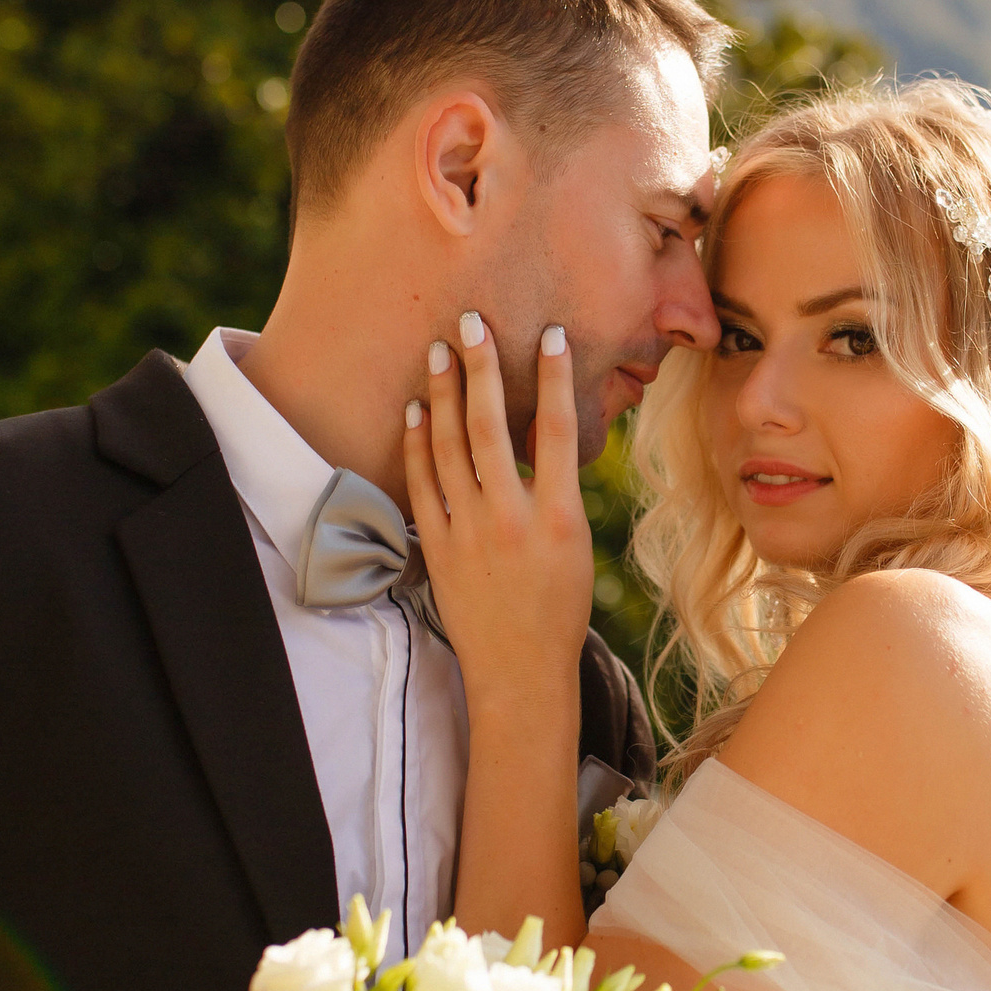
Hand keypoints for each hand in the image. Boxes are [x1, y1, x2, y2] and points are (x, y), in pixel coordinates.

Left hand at [403, 312, 592, 712]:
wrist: (520, 669)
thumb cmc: (558, 605)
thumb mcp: (575, 544)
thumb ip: (558, 488)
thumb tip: (542, 432)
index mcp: (559, 516)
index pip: (558, 431)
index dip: (555, 378)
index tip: (552, 334)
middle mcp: (510, 518)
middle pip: (490, 426)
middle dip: (480, 368)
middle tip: (472, 321)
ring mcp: (468, 532)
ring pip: (449, 447)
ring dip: (442, 394)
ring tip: (440, 351)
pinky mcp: (436, 546)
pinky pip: (421, 482)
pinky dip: (417, 442)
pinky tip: (415, 410)